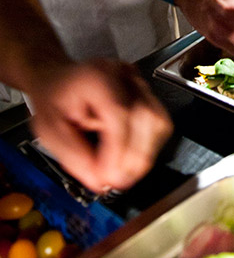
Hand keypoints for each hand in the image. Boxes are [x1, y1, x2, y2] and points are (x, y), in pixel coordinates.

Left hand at [28, 60, 172, 193]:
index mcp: (97, 78)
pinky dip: (148, 147)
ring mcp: (138, 83)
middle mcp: (123, 75)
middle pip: (146, 116)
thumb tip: (99, 182)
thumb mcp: (50, 130)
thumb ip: (73, 155)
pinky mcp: (146, 94)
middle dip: (136, 156)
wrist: (59, 81)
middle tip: (118, 182)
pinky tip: (131, 159)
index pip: (119, 113)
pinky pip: (158, 122)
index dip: (118, 149)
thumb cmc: (53, 102)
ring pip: (157, 120)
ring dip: (144, 154)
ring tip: (124, 175)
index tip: (109, 177)